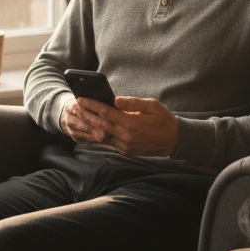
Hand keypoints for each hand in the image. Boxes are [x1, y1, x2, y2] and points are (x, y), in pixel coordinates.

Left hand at [60, 95, 179, 156]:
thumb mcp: (151, 106)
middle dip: (86, 115)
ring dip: (91, 126)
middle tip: (75, 107)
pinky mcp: (126, 151)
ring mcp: (125, 146)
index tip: (81, 99)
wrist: (174, 140)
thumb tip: (115, 99)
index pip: (106, 112)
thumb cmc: (164, 119)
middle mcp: (125, 136)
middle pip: (99, 124)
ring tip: (81, 117)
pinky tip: (94, 128)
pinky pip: (109, 142)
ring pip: (102, 135)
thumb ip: (132, 103)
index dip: (92, 105)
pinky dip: (100, 135)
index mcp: (131, 123)